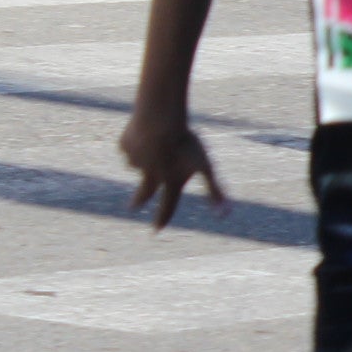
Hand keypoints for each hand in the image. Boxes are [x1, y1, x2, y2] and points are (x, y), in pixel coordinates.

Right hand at [119, 107, 230, 230]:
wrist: (159, 121)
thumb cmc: (185, 144)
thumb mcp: (205, 167)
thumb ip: (214, 191)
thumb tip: (225, 215)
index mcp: (169, 182)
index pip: (167, 206)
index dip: (163, 218)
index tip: (157, 230)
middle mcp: (149, 176)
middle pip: (144, 193)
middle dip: (138, 201)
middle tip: (133, 207)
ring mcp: (135, 162)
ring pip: (140, 160)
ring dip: (146, 152)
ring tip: (157, 137)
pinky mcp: (125, 147)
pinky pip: (132, 142)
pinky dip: (138, 135)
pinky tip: (145, 128)